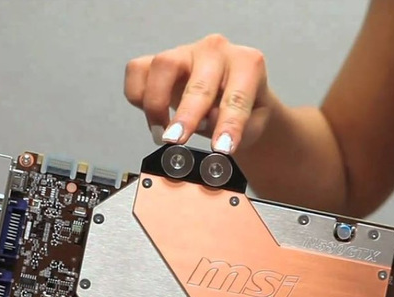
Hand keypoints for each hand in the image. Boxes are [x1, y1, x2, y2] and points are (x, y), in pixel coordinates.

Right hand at [124, 34, 276, 153]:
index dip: (228, 125)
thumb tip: (210, 122)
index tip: (220, 148)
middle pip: (198, 81)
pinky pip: (138, 70)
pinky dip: (138, 95)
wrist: (233, 97)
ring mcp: (185, 50)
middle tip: (177, 140)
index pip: (238, 97)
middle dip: (186, 115)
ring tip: (162, 134)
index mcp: (247, 63)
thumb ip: (241, 126)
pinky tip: (152, 116)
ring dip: (157, 103)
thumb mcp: (255, 123)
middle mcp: (216, 50)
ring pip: (163, 65)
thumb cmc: (247, 109)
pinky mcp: (158, 58)